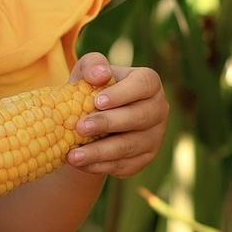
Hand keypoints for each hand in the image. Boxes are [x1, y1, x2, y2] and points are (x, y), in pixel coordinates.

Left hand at [64, 52, 168, 178]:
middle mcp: (158, 109)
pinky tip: (79, 163)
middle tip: (80, 127)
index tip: (97, 102)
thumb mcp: (87, 72)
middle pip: (139, 118)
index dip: (123, 94)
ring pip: (129, 146)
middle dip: (108, 124)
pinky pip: (124, 165)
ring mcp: (154, 136)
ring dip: (99, 152)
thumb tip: (100, 75)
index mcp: (148, 83)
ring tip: (73, 155)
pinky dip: (99, 166)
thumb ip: (92, 65)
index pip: (144, 84)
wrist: (90, 121)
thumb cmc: (91, 89)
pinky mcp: (144, 159)